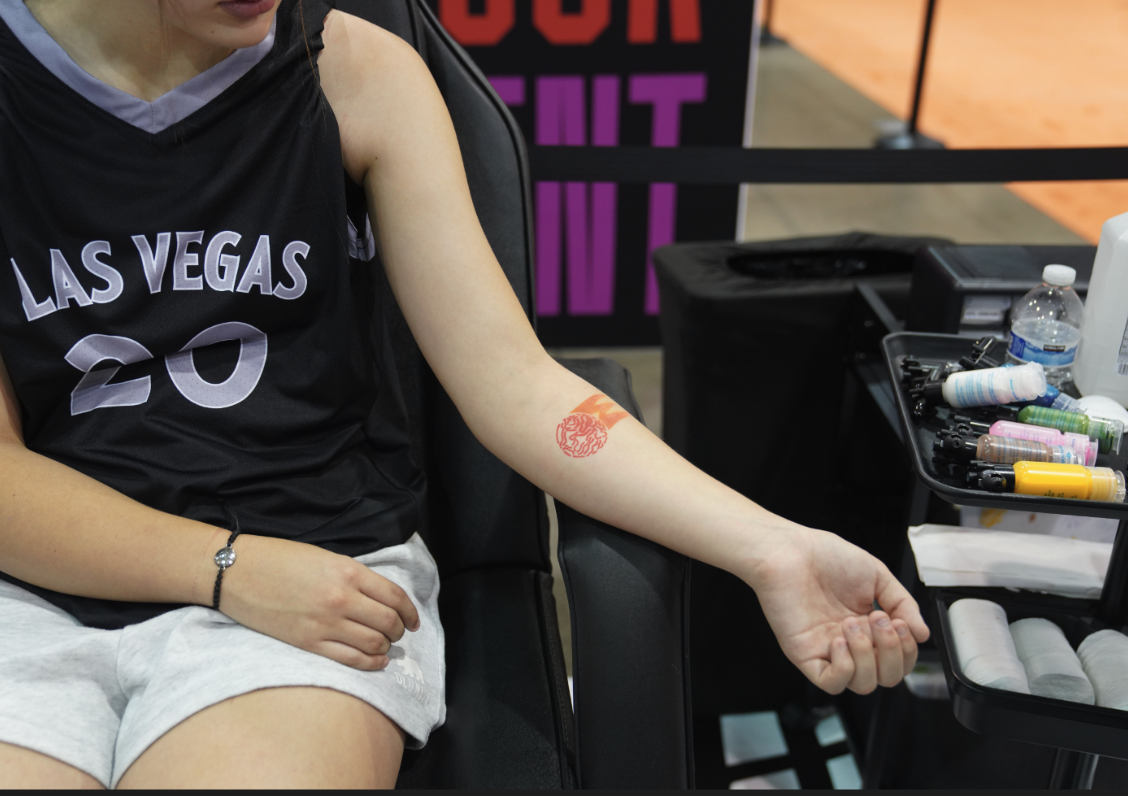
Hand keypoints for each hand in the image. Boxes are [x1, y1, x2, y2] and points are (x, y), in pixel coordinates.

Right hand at [215, 534, 420, 670]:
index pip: (395, 596)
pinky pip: (350, 659)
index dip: (410, 611)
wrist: (237, 572)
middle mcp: (341, 598)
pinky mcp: (308, 642)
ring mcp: (325, 623)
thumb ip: (353, 576)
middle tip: (399, 632)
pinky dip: (370, 663)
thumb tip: (379, 597)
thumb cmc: (279, 559)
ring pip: (374, 643)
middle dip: (400, 630)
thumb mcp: (325, 557)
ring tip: (385, 645)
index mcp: (348, 571)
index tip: (414, 619)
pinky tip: (376, 661)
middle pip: (389, 622)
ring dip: (386, 646)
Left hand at [738, 524, 929, 694]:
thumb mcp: (877, 574)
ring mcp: (828, 651)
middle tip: (879, 619)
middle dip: (892, 652)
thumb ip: (903, 603)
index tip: (899, 621)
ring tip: (853, 622)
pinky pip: (832, 684)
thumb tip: (923, 634)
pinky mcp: (805, 655)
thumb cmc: (824, 556)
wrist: (788, 550)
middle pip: (886, 678)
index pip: (898, 660)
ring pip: (863, 685)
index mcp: (867, 627)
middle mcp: (850, 643)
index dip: (907, 649)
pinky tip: (839, 641)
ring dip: (868, 656)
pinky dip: (844, 668)